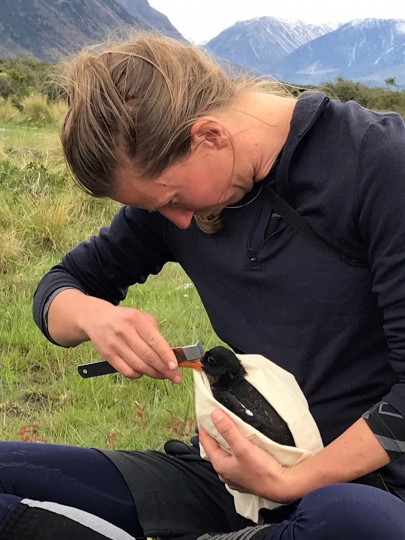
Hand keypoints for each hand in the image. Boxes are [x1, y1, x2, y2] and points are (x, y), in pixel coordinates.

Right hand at [49, 290, 181, 382]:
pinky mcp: (108, 355)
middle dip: (164, 369)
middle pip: (148, 356)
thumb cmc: (124, 319)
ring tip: (163, 376)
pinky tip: (144, 372)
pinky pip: (126, 371)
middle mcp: (125, 331)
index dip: (166, 355)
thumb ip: (155, 333)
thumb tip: (169, 353)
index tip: (175, 366)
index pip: (155, 341)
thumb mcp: (141, 317)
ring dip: (153, 374)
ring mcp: (115, 344)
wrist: (97, 318)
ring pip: (138, 366)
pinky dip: (138, 375)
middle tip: (175, 377)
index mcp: (136, 319)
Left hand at [199, 409, 299, 501]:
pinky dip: (236, 451)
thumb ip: (228, 430)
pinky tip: (243, 446)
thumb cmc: (263, 470)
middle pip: (215, 448)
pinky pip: (235, 460)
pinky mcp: (245, 476)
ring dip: (226, 443)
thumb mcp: (243, 447)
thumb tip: (215, 415)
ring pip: (225, 455)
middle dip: (215, 434)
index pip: (206, 442)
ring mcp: (235, 476)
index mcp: (220, 464)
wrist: (282, 486)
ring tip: (230, 429)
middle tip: (218, 419)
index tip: (206, 415)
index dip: (205, 427)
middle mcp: (225, 472)